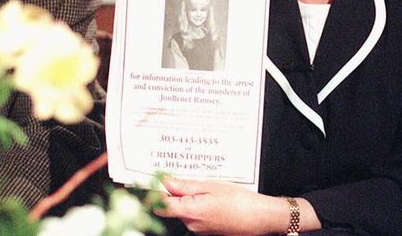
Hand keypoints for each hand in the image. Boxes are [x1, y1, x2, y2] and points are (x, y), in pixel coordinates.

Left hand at [157, 177, 319, 234]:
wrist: (261, 218)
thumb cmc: (240, 201)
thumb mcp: (211, 186)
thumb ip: (185, 186)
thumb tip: (165, 182)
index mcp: (191, 212)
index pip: (160, 205)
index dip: (150, 193)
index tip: (141, 181)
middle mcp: (191, 224)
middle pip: (171, 205)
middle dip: (172, 190)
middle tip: (174, 170)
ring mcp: (199, 229)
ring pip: (183, 209)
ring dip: (186, 195)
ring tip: (201, 183)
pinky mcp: (206, 230)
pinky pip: (194, 214)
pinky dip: (196, 202)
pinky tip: (209, 194)